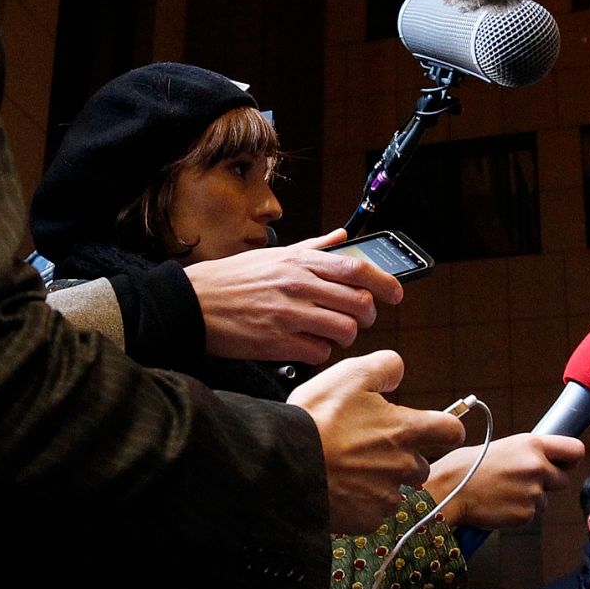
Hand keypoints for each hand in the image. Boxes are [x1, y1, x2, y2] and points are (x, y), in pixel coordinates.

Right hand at [188, 229, 401, 365]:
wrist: (192, 304)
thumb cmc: (232, 280)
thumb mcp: (274, 255)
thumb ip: (313, 248)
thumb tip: (342, 236)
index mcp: (300, 261)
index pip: (358, 268)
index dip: (385, 282)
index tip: (397, 292)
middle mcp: (299, 285)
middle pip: (359, 302)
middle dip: (367, 315)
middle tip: (359, 319)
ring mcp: (290, 315)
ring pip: (345, 330)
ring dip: (345, 336)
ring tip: (331, 333)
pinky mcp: (278, 342)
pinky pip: (320, 352)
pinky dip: (320, 351)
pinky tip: (308, 344)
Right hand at [288, 350, 462, 536]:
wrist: (284, 465)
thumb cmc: (316, 418)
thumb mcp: (350, 374)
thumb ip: (385, 367)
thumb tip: (399, 371)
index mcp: (405, 430)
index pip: (452, 431)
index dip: (445, 427)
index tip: (436, 427)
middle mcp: (404, 466)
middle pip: (421, 463)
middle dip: (403, 457)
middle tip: (370, 448)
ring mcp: (386, 496)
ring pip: (397, 489)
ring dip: (382, 481)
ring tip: (350, 470)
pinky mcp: (367, 519)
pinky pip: (374, 512)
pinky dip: (362, 503)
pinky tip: (340, 489)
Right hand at [425, 433, 584, 528]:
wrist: (448, 491)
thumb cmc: (468, 466)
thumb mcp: (502, 446)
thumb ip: (528, 453)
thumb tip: (545, 459)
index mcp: (532, 445)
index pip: (575, 450)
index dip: (569, 459)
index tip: (562, 463)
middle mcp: (537, 467)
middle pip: (564, 479)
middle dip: (549, 482)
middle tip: (523, 482)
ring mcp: (533, 493)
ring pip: (544, 499)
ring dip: (530, 498)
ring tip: (502, 492)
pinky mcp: (526, 515)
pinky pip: (530, 514)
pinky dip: (518, 511)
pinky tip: (498, 504)